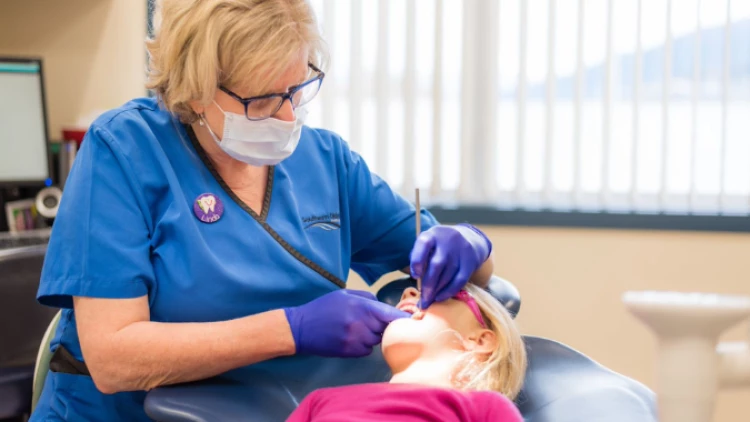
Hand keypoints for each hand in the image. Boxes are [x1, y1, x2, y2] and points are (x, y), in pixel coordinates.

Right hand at [283, 289, 409, 356]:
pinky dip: (362, 346)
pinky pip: (366, 350)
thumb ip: (368, 298)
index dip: (403, 318)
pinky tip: (349, 339)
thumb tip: (385, 306)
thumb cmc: (324, 307)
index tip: (411, 319)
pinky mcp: (350, 352)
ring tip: (355, 329)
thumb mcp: (345, 294)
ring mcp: (356, 339)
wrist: (300, 328)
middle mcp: (362, 323)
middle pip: (387, 329)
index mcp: (362, 306)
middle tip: (368, 321)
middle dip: (382, 325)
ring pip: (376, 340)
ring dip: (371, 336)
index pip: (392, 315)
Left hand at [410, 224, 491, 307]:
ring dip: (437, 291)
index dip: (417, 261)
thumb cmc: (440, 246)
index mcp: (432, 235)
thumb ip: (420, 257)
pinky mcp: (470, 262)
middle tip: (423, 300)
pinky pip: (460, 280)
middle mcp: (447, 241)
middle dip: (428, 285)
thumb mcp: (429, 244)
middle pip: (437, 264)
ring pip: (448, 275)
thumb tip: (416, 281)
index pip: (424, 244)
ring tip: (429, 301)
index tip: (415, 276)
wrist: (469, 238)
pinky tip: (440, 297)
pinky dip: (449, 291)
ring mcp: (461, 251)